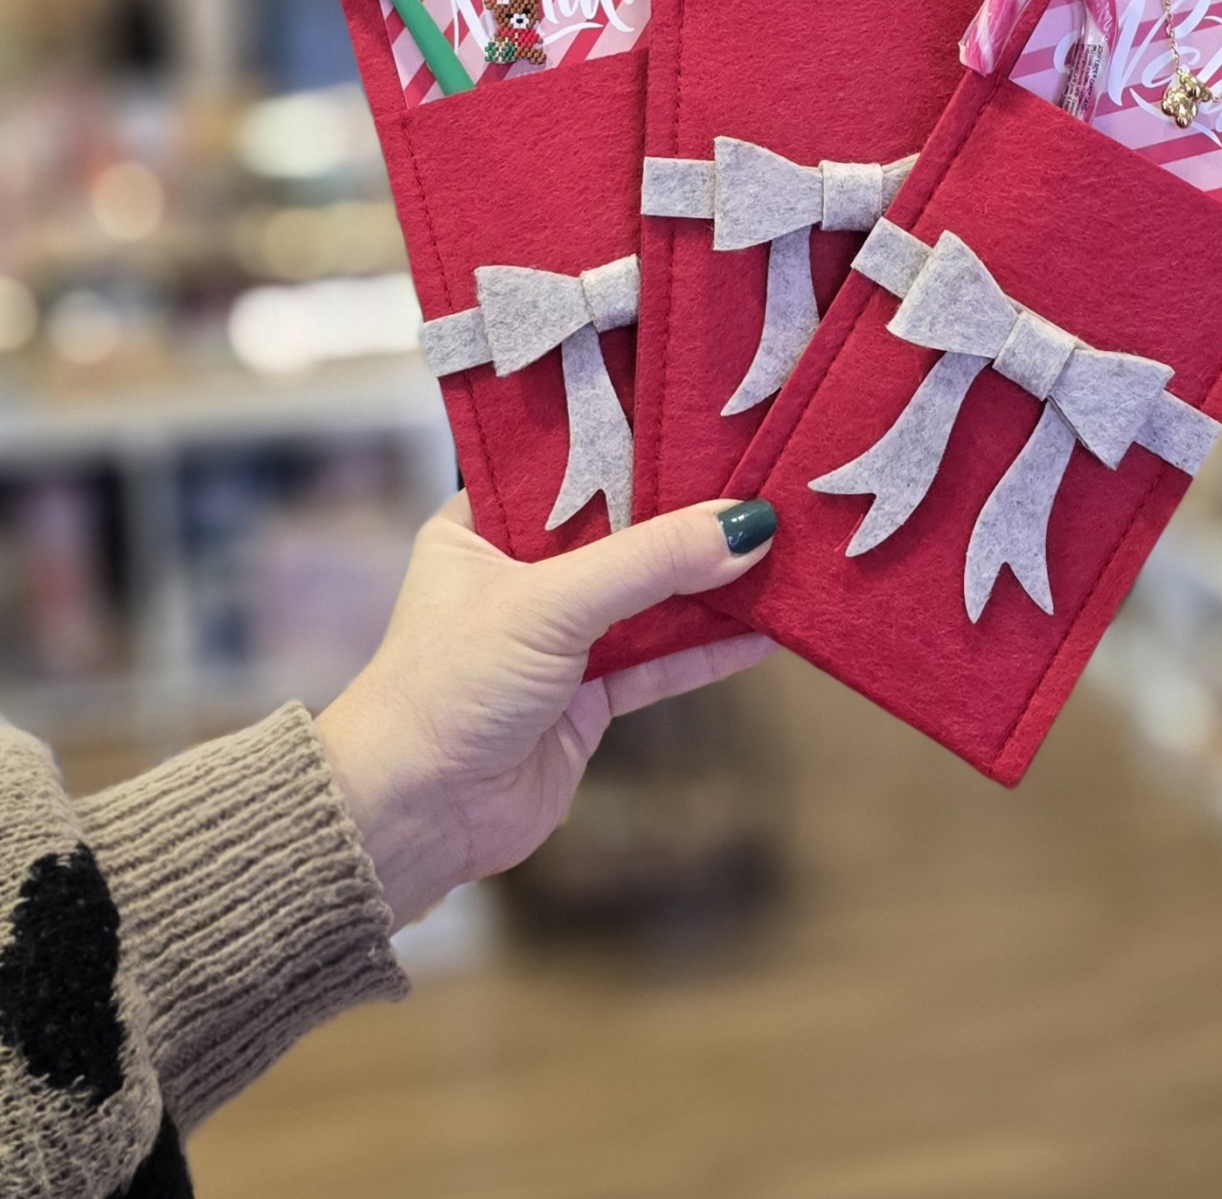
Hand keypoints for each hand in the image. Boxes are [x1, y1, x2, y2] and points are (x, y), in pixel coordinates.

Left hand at [316, 494, 777, 926]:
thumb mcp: (549, 603)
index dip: (640, 451)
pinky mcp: (587, 697)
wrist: (412, 817)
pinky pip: (660, 661)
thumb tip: (747, 527)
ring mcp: (557, 638)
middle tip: (765, 483)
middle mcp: (521, 575)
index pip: (574, 470)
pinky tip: (763, 631)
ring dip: (710, 584)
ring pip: (650, 598)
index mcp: (482, 527)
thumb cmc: (447, 686)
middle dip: (690, 518)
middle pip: (623, 532)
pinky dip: (709, 648)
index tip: (712, 429)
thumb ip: (650, 563)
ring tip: (784, 552)